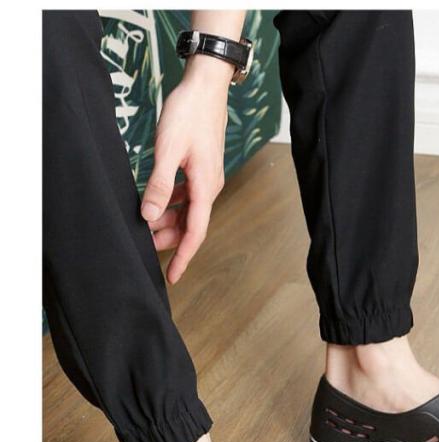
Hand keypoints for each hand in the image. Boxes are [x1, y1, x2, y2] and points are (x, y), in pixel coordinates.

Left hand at [141, 60, 230, 283]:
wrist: (206, 85)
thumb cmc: (188, 113)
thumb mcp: (168, 150)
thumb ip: (159, 184)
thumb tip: (149, 215)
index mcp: (205, 186)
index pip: (195, 232)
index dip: (183, 257)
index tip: (173, 277)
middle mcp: (209, 187)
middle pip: (191, 225)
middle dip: (170, 239)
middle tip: (145, 245)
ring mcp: (206, 178)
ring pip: (189, 211)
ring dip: (169, 221)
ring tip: (146, 225)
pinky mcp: (201, 169)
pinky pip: (188, 196)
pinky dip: (173, 204)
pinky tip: (157, 201)